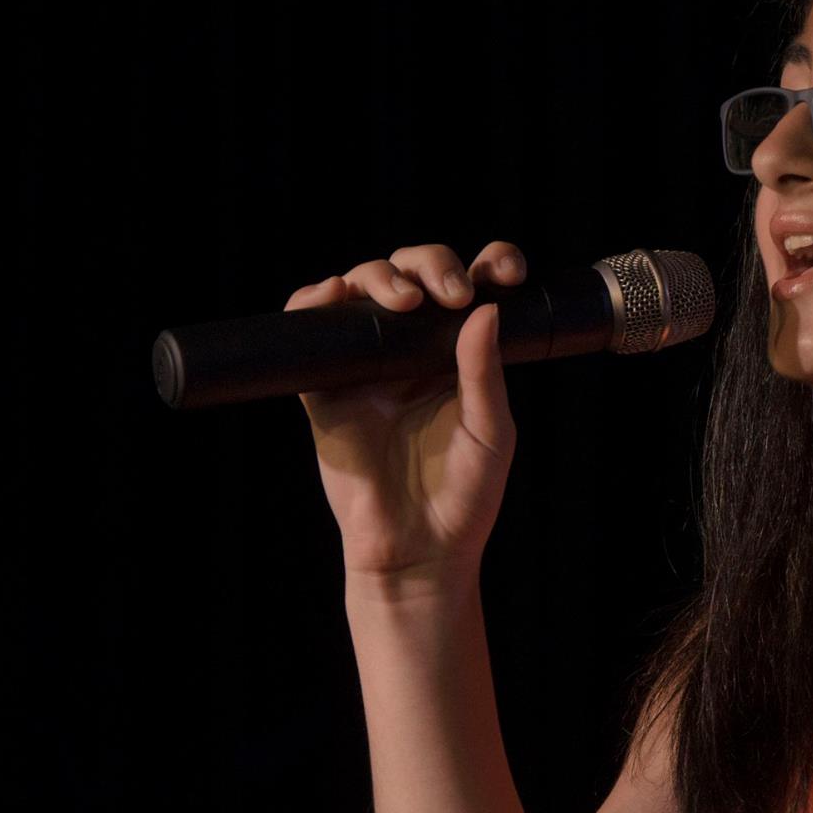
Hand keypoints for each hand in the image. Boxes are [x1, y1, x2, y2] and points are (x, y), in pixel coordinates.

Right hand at [282, 241, 526, 587]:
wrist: (416, 548)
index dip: (488, 265)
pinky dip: (313, 301)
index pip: (473, 287)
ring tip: (400, 302)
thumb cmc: (463, 495)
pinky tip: (334, 296)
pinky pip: (310, 331)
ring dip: (377, 276)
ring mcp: (367, 365)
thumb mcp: (491, 430)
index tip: (503, 270)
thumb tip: (486, 308)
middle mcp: (413, 350)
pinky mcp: (326, 387)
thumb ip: (484, 371)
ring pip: (362, 290)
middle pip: (413, 275)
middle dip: (428, 265)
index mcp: (460, 355)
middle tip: (446, 295)